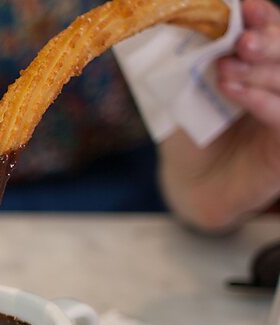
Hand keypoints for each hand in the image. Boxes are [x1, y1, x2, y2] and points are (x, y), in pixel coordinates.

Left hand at [158, 0, 279, 231]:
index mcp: (260, 63)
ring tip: (226, 71)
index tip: (244, 6)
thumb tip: (178, 23)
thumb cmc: (189, 135)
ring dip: (260, 71)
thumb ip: (189, 62)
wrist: (191, 183)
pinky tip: (236, 92)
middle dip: (267, 41)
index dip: (262, 16)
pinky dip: (262, 101)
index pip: (270, 30)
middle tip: (241, 41)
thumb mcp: (184, 92)